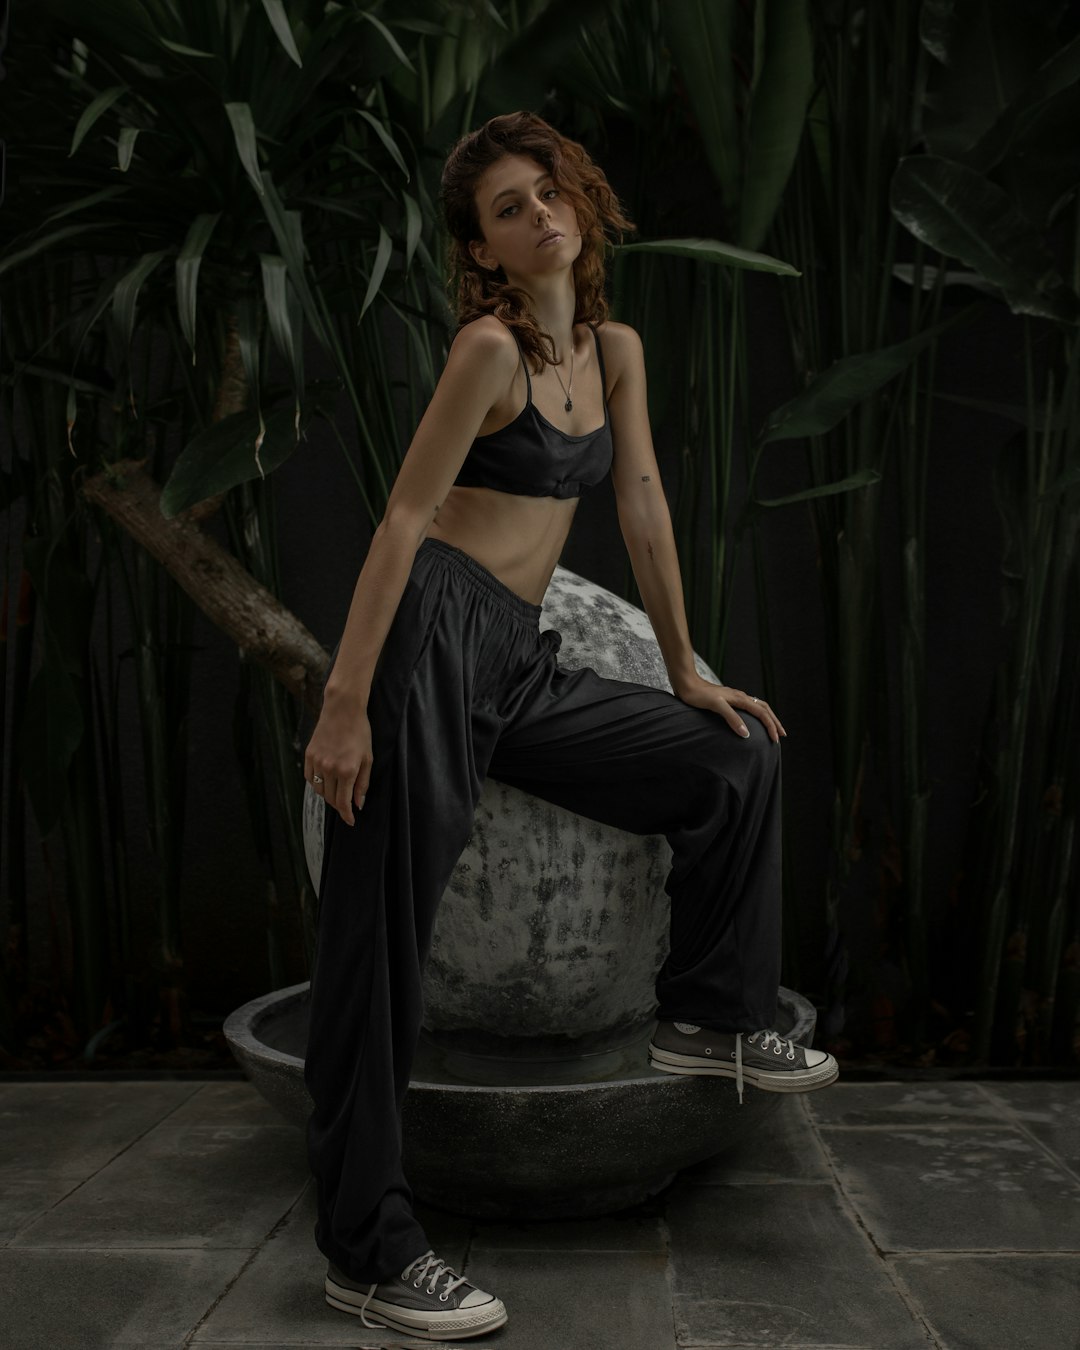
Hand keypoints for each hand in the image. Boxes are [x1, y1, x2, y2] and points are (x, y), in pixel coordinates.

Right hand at [304, 688, 371, 825]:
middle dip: (339, 805)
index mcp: (347, 771)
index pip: (343, 802)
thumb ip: (363, 783)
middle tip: (347, 803)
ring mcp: (317, 762)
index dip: (346, 815)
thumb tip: (358, 804)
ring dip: (328, 795)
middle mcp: (330, 768)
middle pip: (331, 798)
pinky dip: (317, 784)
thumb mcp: (368, 758)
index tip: (350, 821)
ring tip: (337, 790)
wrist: (342, 709)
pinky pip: (310, 778)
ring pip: (319, 790)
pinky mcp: (309, 755)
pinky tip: (326, 780)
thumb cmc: (360, 732)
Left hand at [675, 676, 786, 743]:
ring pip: (758, 706)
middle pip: (764, 708)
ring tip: (772, 727)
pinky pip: (749, 706)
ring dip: (767, 717)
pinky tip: (752, 719)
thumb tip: (746, 733)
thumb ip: (731, 718)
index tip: (775, 740)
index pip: (762, 713)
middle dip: (774, 722)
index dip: (771, 726)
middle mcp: (740, 696)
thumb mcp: (715, 706)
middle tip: (782, 734)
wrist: (686, 682)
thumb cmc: (698, 695)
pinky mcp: (728, 699)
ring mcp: (735, 697)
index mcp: (740, 698)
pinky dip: (756, 714)